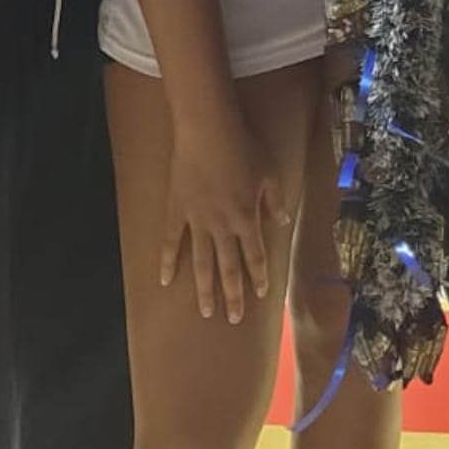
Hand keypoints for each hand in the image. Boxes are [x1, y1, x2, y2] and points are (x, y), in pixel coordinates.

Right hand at [161, 112, 290, 324]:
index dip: (259, 276)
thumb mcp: (269, 172)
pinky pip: (170, 242)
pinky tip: (165, 281)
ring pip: (201, 262)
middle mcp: (222, 226)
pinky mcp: (176, 210)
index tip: (261, 294)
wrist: (207, 130)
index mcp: (247, 218)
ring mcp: (196, 221)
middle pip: (229, 267)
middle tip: (233, 319)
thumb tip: (283, 221)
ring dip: (204, 288)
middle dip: (233, 294)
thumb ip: (275, 200)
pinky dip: (167, 262)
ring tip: (206, 311)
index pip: (256, 255)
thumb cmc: (242, 147)